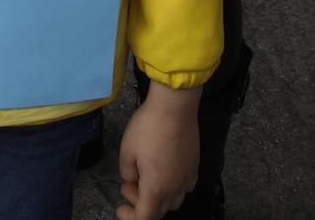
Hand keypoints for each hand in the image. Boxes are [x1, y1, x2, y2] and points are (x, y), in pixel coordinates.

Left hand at [117, 83, 199, 219]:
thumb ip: (127, 173)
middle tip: (129, 184)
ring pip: (172, 201)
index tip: (120, 207)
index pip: (144, 218)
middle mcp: (175, 188)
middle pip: (158, 211)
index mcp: (156, 189)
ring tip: (145, 175)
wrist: (174, 106)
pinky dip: (172, 187)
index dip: (130, 217)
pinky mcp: (194, 166)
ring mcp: (187, 178)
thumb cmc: (148, 127)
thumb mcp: (127, 150)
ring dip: (156, 196)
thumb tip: (132, 180)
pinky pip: (184, 187)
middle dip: (140, 202)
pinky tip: (164, 170)